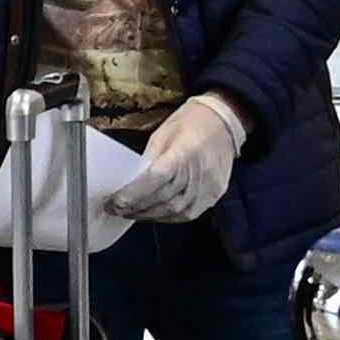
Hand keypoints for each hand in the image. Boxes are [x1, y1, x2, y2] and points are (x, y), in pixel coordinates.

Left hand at [107, 92, 248, 227]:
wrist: (225, 123)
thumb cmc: (191, 123)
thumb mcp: (163, 135)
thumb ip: (148, 161)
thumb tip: (130, 184)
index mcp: (184, 152)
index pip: (155, 180)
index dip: (133, 194)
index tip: (114, 201)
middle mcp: (198, 173)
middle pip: (162, 199)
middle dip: (135, 207)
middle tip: (115, 209)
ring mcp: (208, 188)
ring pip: (173, 211)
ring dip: (148, 215)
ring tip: (131, 213)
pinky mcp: (213, 195)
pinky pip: (187, 214)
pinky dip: (167, 217)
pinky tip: (153, 214)